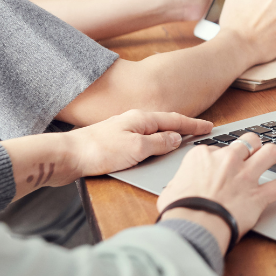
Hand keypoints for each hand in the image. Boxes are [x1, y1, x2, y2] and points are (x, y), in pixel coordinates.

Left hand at [63, 110, 212, 182]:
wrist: (66, 157)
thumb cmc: (98, 151)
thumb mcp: (136, 148)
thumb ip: (159, 143)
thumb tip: (175, 138)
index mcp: (141, 119)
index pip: (175, 120)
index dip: (194, 124)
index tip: (209, 126)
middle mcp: (133, 121)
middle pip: (166, 123)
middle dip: (185, 127)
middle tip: (201, 132)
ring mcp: (123, 131)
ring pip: (154, 133)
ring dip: (170, 136)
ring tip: (184, 142)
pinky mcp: (115, 143)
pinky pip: (143, 141)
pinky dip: (155, 144)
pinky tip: (155, 151)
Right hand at [157, 133, 275, 252]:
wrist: (192, 225)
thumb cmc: (179, 210)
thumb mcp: (171, 190)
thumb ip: (180, 182)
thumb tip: (179, 187)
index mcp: (204, 156)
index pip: (218, 148)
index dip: (222, 156)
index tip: (223, 164)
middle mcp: (228, 160)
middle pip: (247, 142)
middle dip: (254, 144)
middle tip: (257, 149)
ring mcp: (245, 176)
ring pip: (269, 153)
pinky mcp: (258, 195)